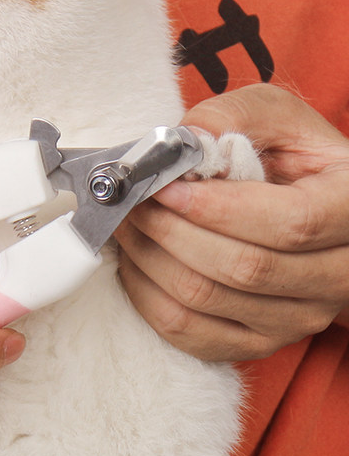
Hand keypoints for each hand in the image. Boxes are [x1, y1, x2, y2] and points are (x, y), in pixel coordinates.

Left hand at [115, 84, 348, 360]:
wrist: (300, 200)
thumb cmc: (286, 154)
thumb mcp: (273, 115)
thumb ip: (231, 118)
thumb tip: (184, 143)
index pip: (290, 224)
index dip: (216, 208)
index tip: (165, 186)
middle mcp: (338, 274)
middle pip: (242, 268)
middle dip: (169, 230)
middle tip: (131, 201)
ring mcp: (300, 317)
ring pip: (207, 300)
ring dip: (150, 258)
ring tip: (128, 222)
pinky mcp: (259, 341)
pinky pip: (189, 332)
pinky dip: (147, 294)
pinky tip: (137, 259)